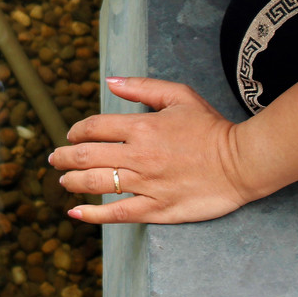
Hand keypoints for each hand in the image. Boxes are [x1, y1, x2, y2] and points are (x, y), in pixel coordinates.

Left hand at [49, 77, 252, 224]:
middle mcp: (139, 156)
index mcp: (142, 127)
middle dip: (64, 157)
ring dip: (72, 182)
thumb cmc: (212, 127)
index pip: (94, 128)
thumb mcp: (179, 96)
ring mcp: (147, 185)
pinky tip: (76, 213)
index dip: (76, 132)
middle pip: (87, 156)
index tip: (71, 136)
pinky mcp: (157, 209)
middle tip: (54, 158)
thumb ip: (142, 87)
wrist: (243, 162)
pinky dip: (92, 215)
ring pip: (97, 184)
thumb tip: (110, 82)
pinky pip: (117, 214)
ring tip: (62, 181)